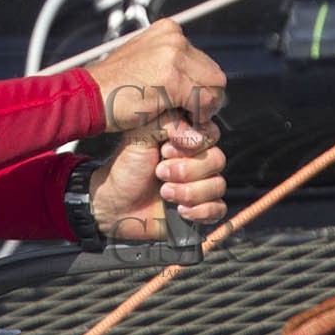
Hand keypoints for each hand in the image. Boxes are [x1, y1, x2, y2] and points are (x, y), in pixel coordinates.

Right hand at [84, 18, 225, 133]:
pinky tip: (180, 121)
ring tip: (184, 117)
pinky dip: (197, 116)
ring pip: (214, 87)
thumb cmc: (110, 86)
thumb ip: (167, 61)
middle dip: (205, 95)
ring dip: (203, 107)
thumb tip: (193, 74)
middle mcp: (174, 38)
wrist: (88, 97)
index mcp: (168, 30)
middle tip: (188, 113)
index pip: (203, 60)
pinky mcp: (173, 80)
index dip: (199, 84)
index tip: (188, 100)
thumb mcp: (141, 60)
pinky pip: (203, 102)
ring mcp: (174, 57)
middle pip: (213, 72)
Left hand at [88, 112, 225, 240]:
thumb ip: (165, 123)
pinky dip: (200, 210)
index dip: (192, 144)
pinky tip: (179, 210)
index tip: (165, 150)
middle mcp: (197, 161)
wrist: (116, 204)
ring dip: (189, 191)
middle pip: (217, 160)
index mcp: (185, 140)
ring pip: (218, 185)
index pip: (211, 135)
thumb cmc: (126, 168)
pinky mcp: (201, 208)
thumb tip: (194, 134)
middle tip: (160, 172)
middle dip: (187, 169)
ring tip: (164, 192)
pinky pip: (218, 209)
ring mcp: (201, 185)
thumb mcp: (139, 136)